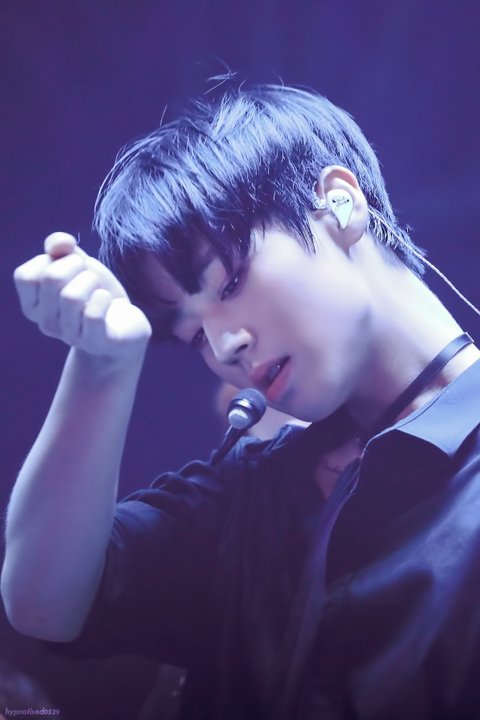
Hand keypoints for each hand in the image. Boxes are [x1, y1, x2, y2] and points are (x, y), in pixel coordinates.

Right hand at [14, 232, 151, 362]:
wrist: (124, 325)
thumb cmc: (94, 292)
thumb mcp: (78, 264)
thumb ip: (62, 248)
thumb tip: (60, 243)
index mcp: (33, 306)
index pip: (25, 276)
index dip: (49, 260)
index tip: (67, 265)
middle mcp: (46, 323)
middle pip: (51, 278)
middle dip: (76, 264)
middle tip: (88, 274)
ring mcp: (69, 335)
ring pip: (71, 296)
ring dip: (92, 281)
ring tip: (98, 288)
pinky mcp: (94, 342)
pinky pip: (92, 315)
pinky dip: (104, 298)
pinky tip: (107, 300)